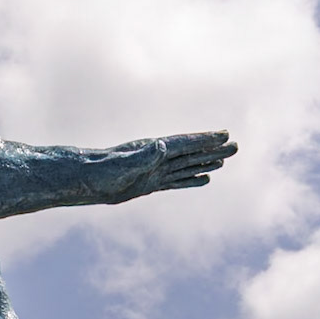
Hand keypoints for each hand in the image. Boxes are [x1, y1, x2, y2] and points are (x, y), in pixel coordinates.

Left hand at [105, 130, 236, 200]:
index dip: (205, 140)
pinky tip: (204, 179)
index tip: (224, 135)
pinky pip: (176, 180)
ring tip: (225, 161)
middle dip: (213, 150)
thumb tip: (163, 146)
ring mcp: (154, 171)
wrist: (83, 181)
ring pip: (187, 166)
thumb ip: (143, 156)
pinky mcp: (149, 183)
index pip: (185, 144)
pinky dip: (191, 179)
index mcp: (153, 150)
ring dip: (206, 163)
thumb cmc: (100, 172)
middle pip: (191, 153)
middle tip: (235, 146)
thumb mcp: (123, 164)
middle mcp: (157, 158)